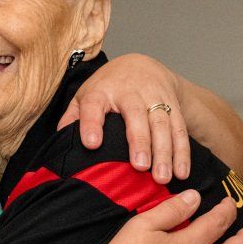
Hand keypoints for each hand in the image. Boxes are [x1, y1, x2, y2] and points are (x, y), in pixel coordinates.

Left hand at [60, 52, 190, 183]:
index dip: (92, 123)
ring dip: (164, 151)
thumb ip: (72, 118)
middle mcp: (130, 91)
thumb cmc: (107, 88)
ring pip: (162, 123)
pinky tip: (181, 172)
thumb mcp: (85, 96)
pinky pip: (179, 129)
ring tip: (162, 177)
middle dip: (140, 141)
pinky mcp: (173, 105)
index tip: (91, 144)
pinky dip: (182, 152)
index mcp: (101, 91)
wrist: (141, 66)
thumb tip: (61, 142)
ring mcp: (154, 97)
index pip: (94, 105)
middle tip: (140, 167)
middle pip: (136, 115)